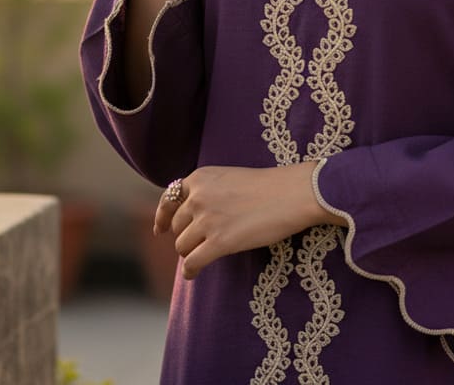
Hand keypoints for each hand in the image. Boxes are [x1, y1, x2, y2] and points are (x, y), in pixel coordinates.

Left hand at [153, 162, 346, 278]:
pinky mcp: (219, 242)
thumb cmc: (269, 186)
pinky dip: (190, 271)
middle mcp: (198, 197)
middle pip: (176, 227)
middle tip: (202, 242)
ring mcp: (207, 220)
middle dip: (186, 236)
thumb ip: (208, 191)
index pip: (169, 199)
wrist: (293, 193)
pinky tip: (194, 275)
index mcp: (200, 178)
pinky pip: (192, 262)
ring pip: (182, 246)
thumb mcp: (230, 178)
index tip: (160, 229)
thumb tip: (190, 216)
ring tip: (205, 254)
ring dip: (191, 252)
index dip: (162, 217)